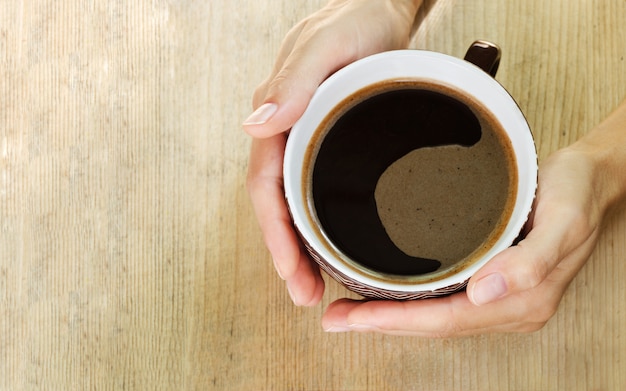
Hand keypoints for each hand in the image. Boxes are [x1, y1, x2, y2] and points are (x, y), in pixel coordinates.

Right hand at [244, 0, 421, 305]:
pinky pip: (313, 189)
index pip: (265, 186)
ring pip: (293, 202)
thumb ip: (293, 82)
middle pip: (277, 204)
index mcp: (279, 115)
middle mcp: (286, 132)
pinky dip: (317, 223)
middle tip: (305, 296)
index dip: (275, 234)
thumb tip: (253, 126)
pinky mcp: (325, 141)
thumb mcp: (328, 44)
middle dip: (286, 254)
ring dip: (300, 246)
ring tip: (315, 285)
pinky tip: (330, 244)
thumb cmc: (357, 20)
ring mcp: (304, 138)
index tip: (291, 273)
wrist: (379, 7)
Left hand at [322, 146, 607, 335]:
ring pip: (436, 316)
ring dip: (392, 316)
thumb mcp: (564, 219)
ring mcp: (502, 296)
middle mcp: (510, 305)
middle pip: (434, 324)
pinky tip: (389, 294)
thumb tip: (484, 294)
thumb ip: (530, 261)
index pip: (447, 319)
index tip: (355, 317)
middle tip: (336, 318)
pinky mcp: (494, 280)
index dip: (397, 320)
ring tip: (350, 311)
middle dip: (383, 324)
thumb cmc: (577, 191)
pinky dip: (412, 301)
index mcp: (524, 298)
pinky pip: (446, 300)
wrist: (592, 177)